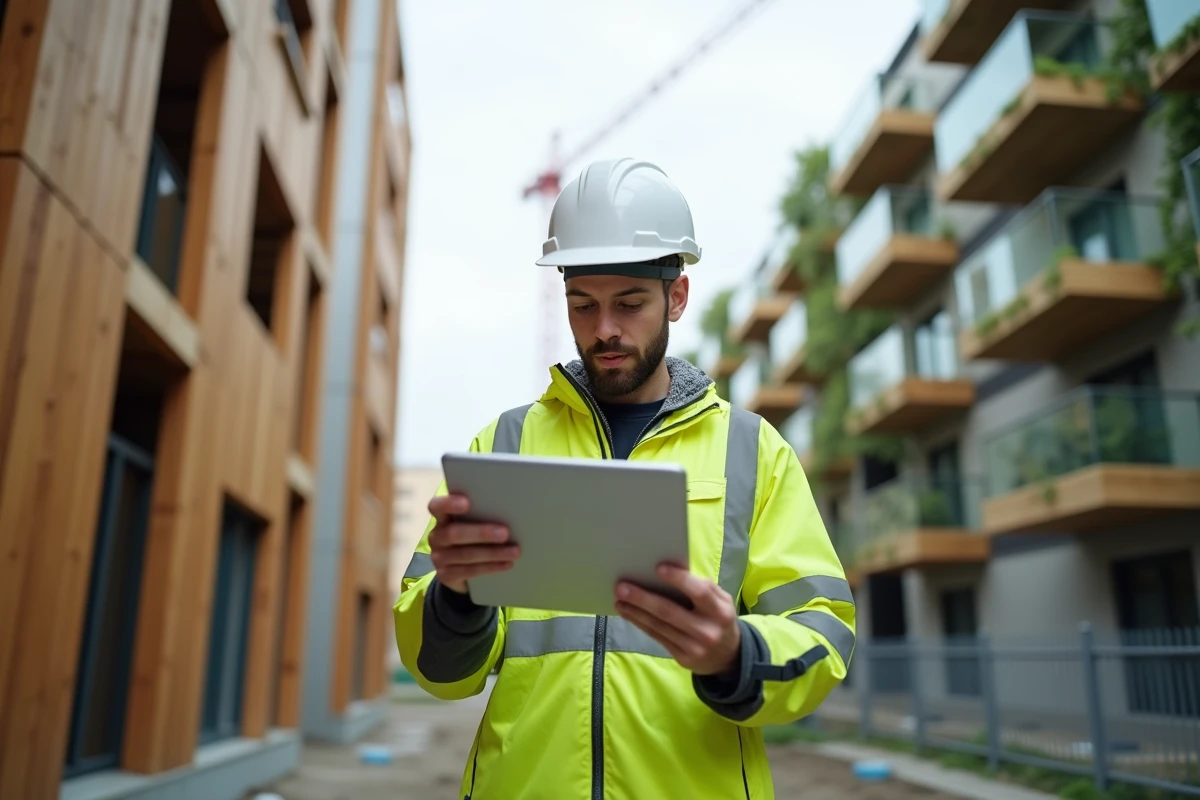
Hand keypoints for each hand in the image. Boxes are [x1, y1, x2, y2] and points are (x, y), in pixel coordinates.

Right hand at [427, 494, 519, 593]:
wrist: (458, 568)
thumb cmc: (470, 536)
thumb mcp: (472, 524)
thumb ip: (481, 515)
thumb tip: (510, 511)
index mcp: (442, 517)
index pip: (436, 506)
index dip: (448, 504)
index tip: (467, 503)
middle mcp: (436, 536)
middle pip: (454, 533)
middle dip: (481, 533)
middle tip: (505, 533)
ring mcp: (439, 557)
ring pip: (465, 555)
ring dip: (493, 553)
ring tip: (515, 551)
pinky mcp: (446, 575)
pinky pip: (470, 571)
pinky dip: (491, 567)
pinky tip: (507, 564)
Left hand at [614, 564, 740, 676]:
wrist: (730, 657)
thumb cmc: (719, 618)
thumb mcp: (720, 600)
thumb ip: (702, 586)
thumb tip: (671, 569)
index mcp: (720, 611)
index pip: (699, 592)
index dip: (679, 579)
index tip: (658, 568)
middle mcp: (708, 630)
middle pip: (669, 611)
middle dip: (642, 598)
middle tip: (621, 587)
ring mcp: (694, 648)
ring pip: (658, 626)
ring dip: (635, 612)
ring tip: (619, 599)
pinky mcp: (683, 659)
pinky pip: (657, 637)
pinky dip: (641, 624)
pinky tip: (629, 614)